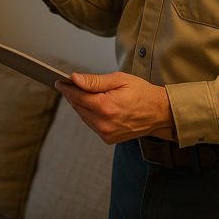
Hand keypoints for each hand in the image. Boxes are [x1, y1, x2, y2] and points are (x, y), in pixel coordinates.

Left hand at [56, 71, 174, 143]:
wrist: (159, 113)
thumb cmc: (141, 93)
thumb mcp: (119, 80)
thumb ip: (94, 81)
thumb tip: (74, 79)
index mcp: (106, 107)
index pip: (77, 96)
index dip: (66, 88)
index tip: (59, 81)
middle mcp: (104, 123)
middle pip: (78, 107)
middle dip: (73, 95)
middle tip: (70, 84)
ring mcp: (106, 133)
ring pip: (83, 116)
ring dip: (81, 105)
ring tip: (83, 93)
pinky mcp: (108, 138)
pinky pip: (91, 124)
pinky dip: (90, 114)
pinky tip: (95, 105)